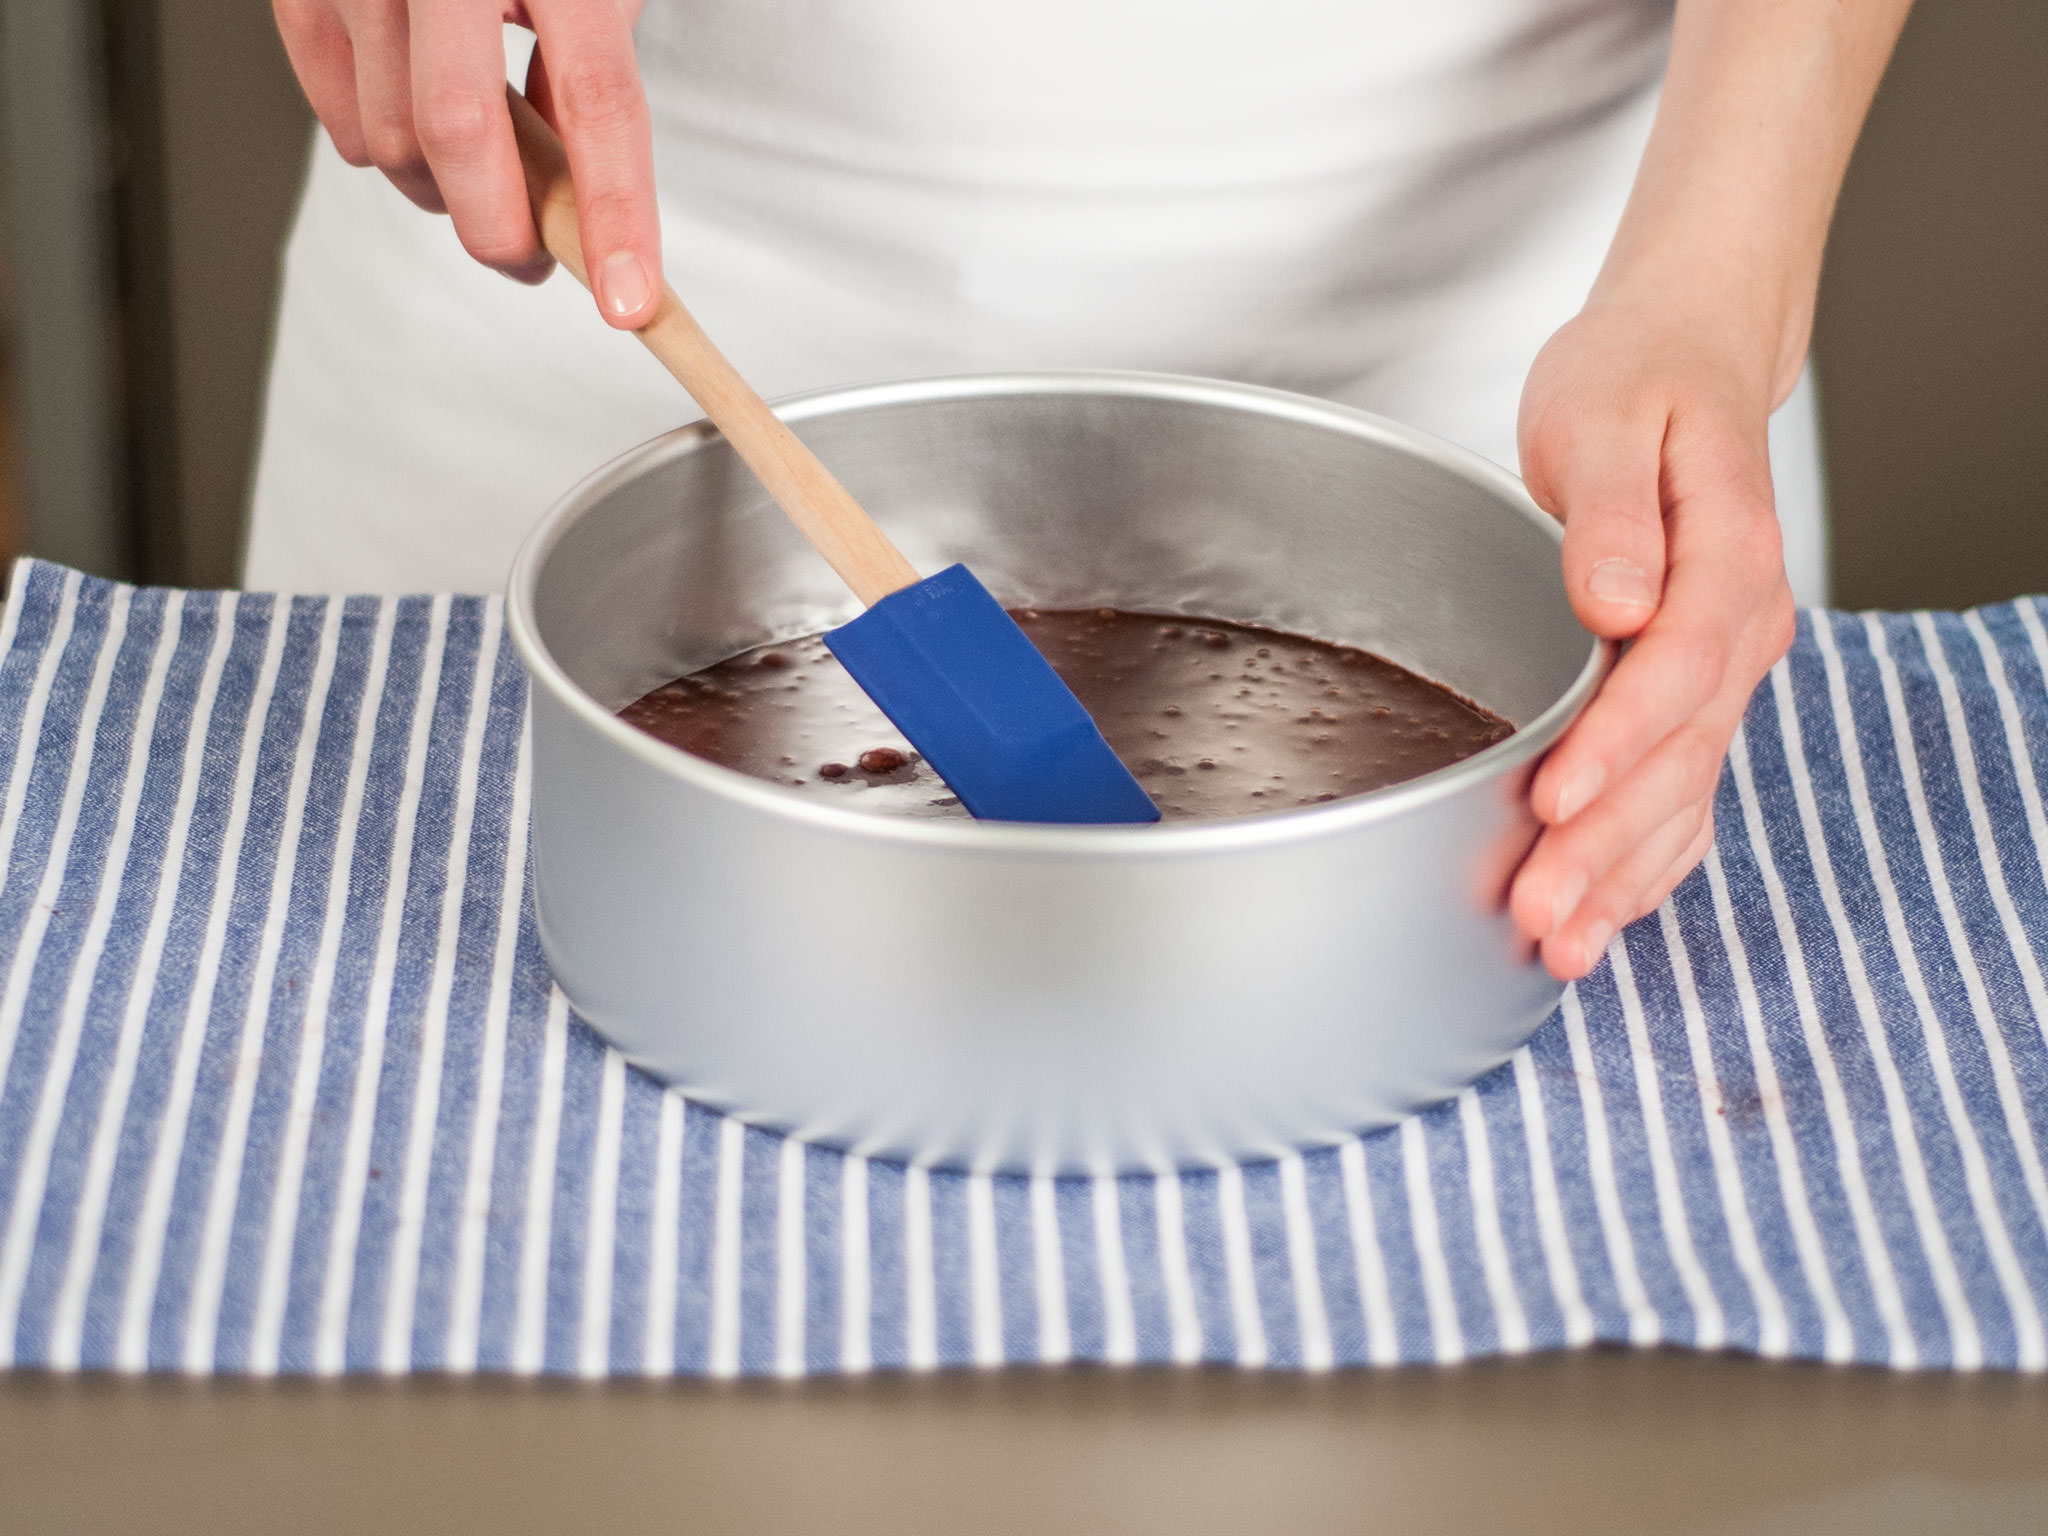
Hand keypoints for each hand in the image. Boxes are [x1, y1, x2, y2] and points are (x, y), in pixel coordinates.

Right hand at [273, 0, 659, 325]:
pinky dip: (383, 154)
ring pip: (390, 143)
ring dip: (442, 195)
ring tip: (480, 176)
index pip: (597, 103)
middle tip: (536, 262)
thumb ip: (589, 73)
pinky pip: (337, 120)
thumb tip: (574, 195)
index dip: (616, 215)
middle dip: (500, 232)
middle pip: (460, 137)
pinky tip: (418, 125)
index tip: (630, 304)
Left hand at [1507, 301, 1796, 979]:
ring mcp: (1723, 669)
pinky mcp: (1690, 692)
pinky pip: (1682, 793)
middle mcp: (1742, 626)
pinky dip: (1642, 862)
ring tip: (1558, 946)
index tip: (1555, 797)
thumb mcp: (1605, 417)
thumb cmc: (1635, 379)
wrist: (1682, 360)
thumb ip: (1612, 513)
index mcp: (1730, 556)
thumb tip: (1615, 599)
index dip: (1616, 743)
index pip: (1678, 670)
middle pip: (1680, 756)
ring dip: (1621, 877)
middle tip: (1537, 912)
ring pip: (1683, 793)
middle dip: (1606, 844)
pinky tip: (1600, 916)